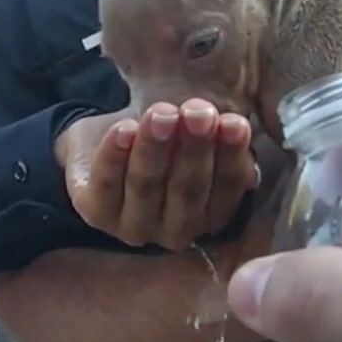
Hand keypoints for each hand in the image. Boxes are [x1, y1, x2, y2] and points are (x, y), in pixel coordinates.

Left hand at [56, 99, 258, 250]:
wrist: (113, 133)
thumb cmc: (168, 136)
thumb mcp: (199, 132)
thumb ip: (224, 137)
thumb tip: (245, 138)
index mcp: (210, 214)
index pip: (226, 189)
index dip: (231, 156)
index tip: (234, 122)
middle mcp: (176, 230)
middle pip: (187, 190)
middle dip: (194, 149)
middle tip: (197, 111)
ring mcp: (134, 227)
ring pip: (146, 187)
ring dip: (154, 149)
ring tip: (161, 113)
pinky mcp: (96, 214)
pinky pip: (106, 185)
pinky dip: (114, 156)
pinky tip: (123, 129)